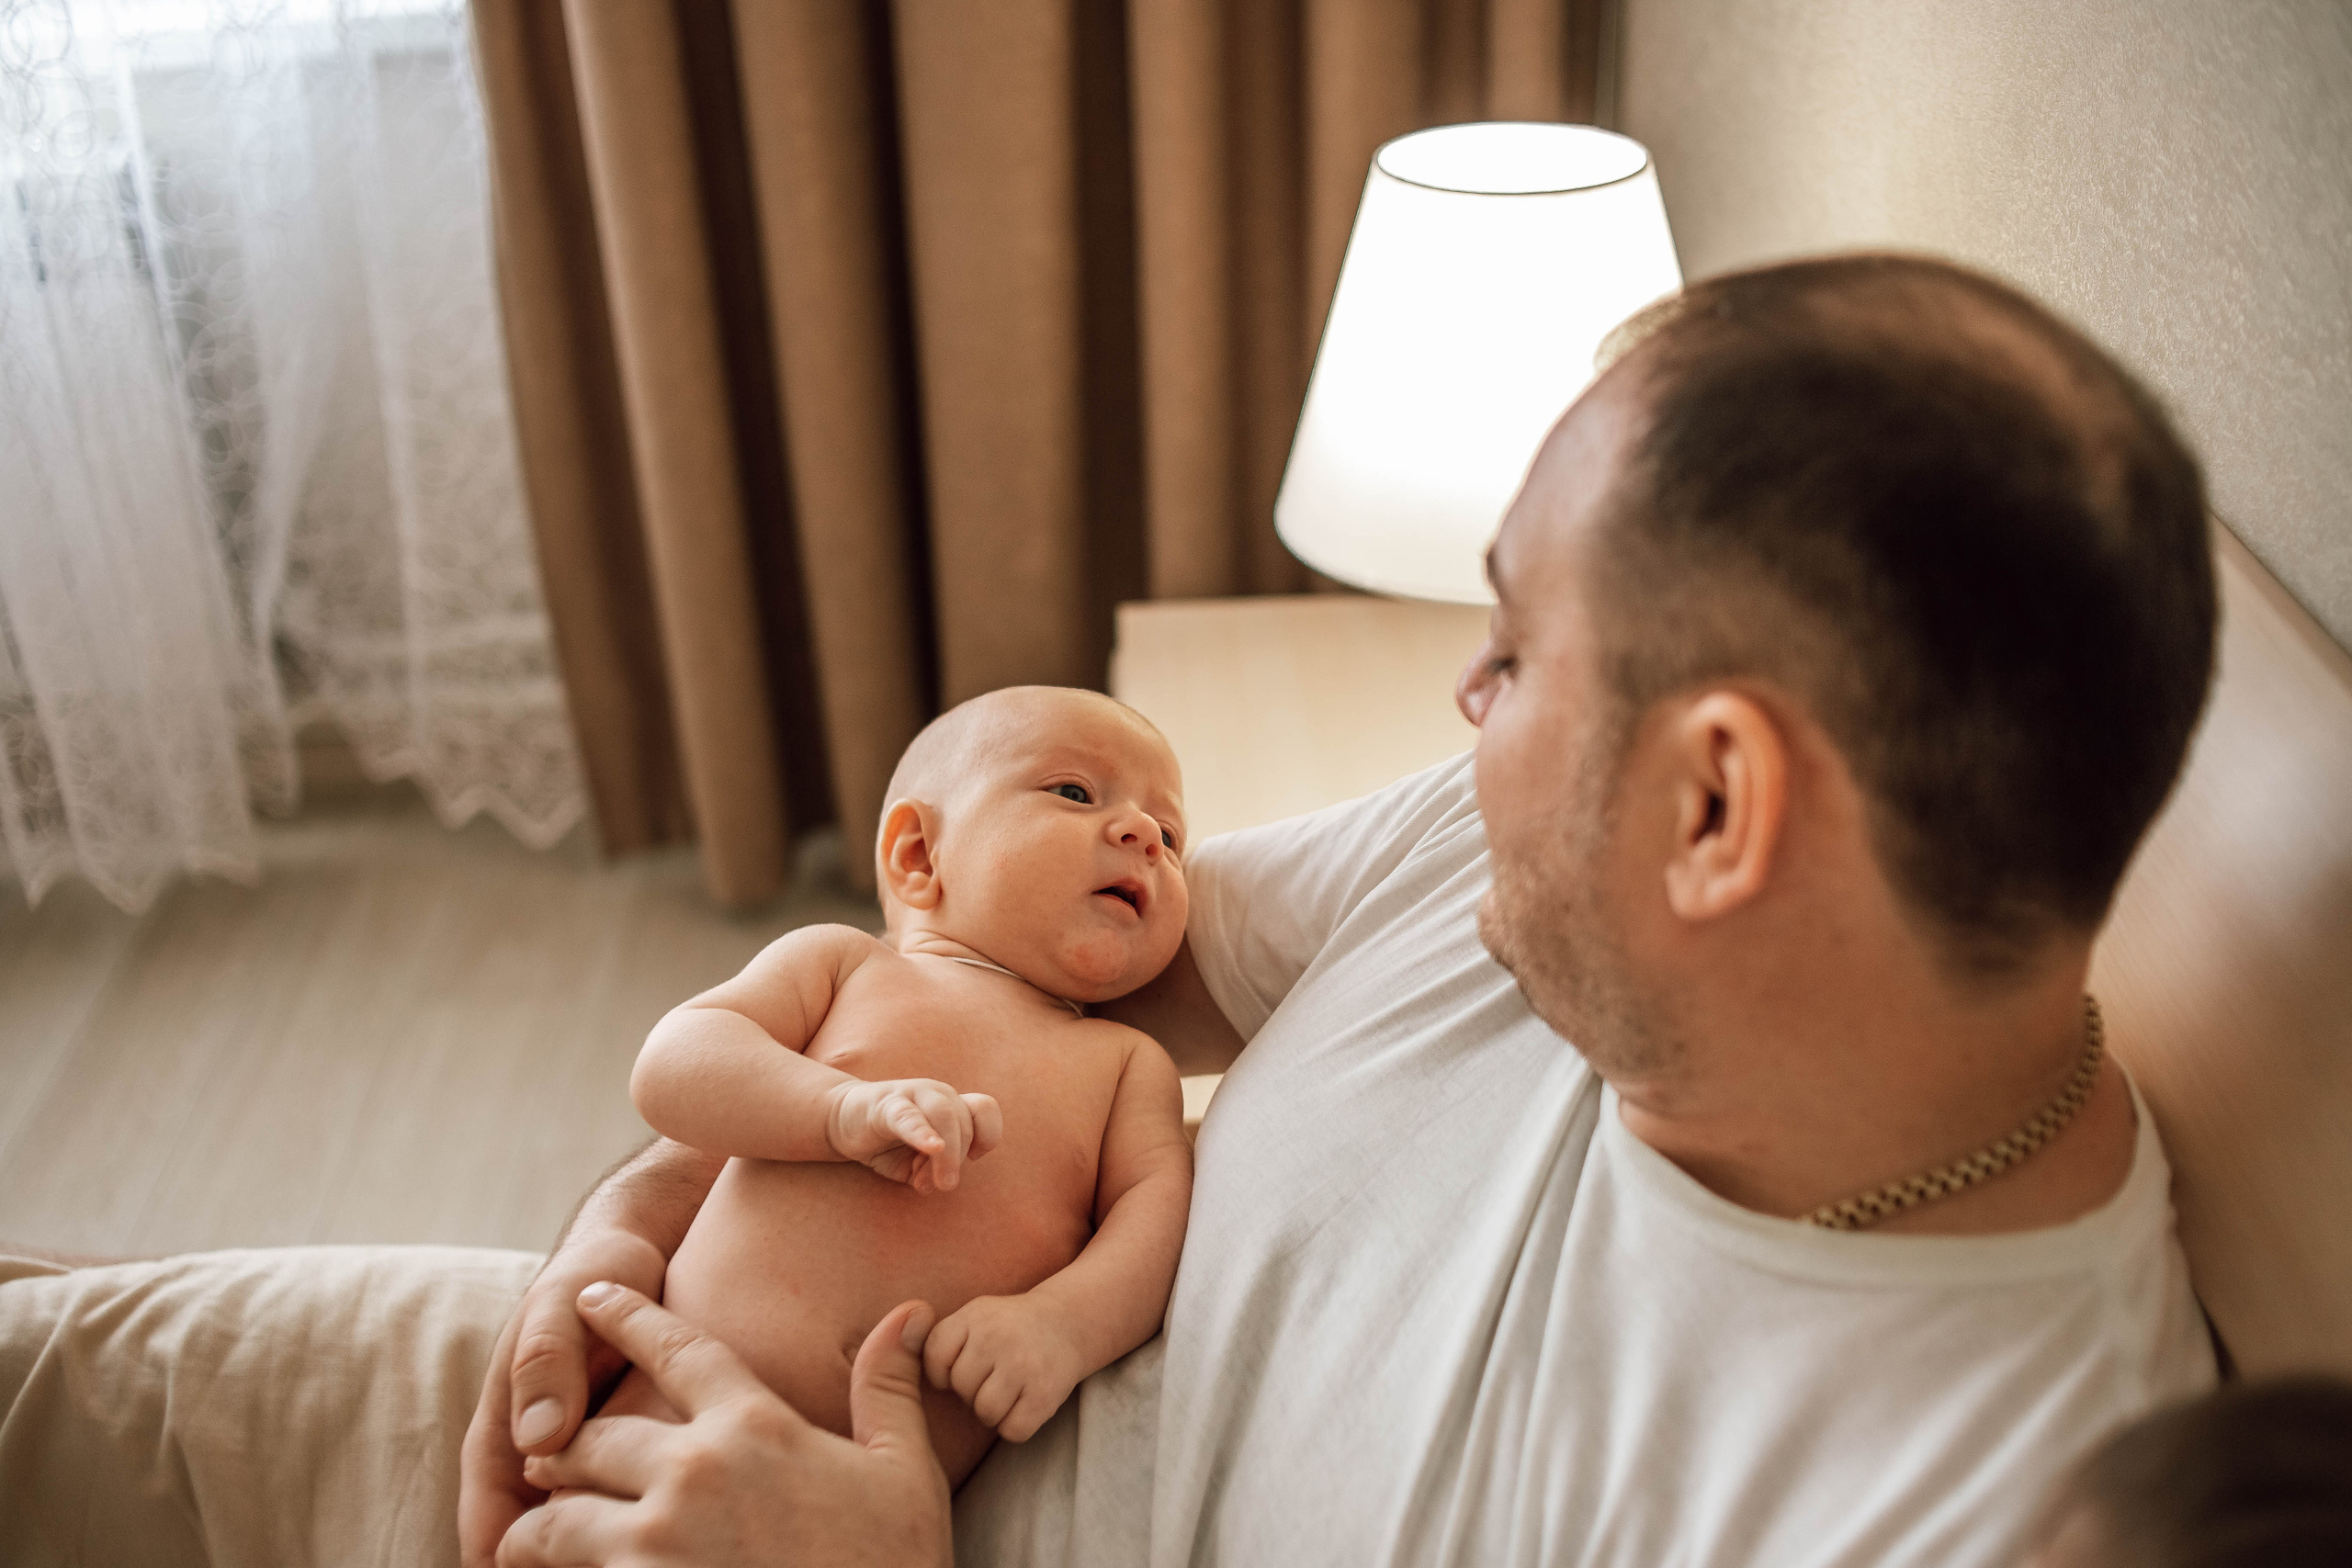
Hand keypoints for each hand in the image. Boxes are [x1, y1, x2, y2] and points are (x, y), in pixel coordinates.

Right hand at [459, 1233, 666, 1567]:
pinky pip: (628, 1513)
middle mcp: (536, 1464)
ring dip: (602, 1560)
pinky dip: (642, 1535)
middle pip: (534, 1554)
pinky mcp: (630, 1458)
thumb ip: (546, 1364)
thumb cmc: (594, 1275)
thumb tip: (537, 1438)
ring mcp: (582, 1466)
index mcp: (503, 1439)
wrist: (643, 1254)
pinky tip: (683, 1549)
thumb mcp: (562, 1307)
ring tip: (656, 1563)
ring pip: (584, 1541)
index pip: (489, 1535)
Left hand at [498, 1285, 951, 1567]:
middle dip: (560, 1447)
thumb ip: (888, 1389)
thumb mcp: (904, 1472)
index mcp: (754, 1428)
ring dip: (536, 1531)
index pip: (676, 1350)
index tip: (590, 1295)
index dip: (627, 1316)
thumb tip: (908, 1312)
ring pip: (553, 1523)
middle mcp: (693, 1474)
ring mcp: (656, 1546)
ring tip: (527, 1540)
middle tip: (542, 1456)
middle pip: (591, 1440)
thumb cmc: (897, 1564)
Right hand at [827, 1078, 1002, 1192]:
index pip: (984, 1111)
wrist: (843, 1121)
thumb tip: (936, 1183)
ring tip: (938, 1182)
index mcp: (951, 1105)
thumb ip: (930, 1173)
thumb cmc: (888, 1141)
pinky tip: (932, 1147)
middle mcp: (937, 1094)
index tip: (975, 1158)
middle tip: (943, 1184)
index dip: (988, 1134)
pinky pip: (909, 1116)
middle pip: (964, 1121)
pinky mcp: (886, 1104)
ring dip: (948, 1153)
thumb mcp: (914, 1164)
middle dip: (958, 1158)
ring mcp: (913, 1094)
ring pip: (945, 1114)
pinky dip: (923, 1132)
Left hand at [923, 1292, 1087, 1440]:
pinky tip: (1025, 1403)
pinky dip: (1016, 1425)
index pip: (934, 1357)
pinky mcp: (1045, 1393)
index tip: (962, 1366)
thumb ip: (938, 1341)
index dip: (943, 1372)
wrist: (1068, 1322)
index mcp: (974, 1316)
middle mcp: (997, 1337)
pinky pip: (1013, 1429)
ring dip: (994, 1410)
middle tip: (993, 1376)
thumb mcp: (972, 1318)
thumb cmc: (1007, 1328)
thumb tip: (894, 1377)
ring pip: (985, 1412)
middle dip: (972, 1389)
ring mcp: (1023, 1364)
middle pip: (960, 1387)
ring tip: (1008, 1389)